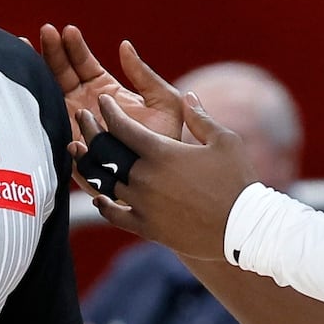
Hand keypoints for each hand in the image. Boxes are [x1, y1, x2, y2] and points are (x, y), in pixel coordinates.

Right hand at [39, 25, 184, 150]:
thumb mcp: (165, 103)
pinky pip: (51, 127)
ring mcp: (73, 124)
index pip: (83, 63)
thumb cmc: (167, 142)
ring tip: (25, 47)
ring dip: (38, 71)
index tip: (68, 30)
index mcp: (104, 91)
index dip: (74, 47)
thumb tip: (124, 46)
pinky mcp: (69, 146)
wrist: (162, 178)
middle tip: (45, 31)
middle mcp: (84, 105)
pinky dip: (40, 109)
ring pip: (49, 93)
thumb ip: (146, 76)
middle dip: (52, 51)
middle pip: (61, 73)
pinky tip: (33, 90)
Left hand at [73, 90, 258, 259]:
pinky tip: (98, 198)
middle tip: (82, 119)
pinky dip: (102, 205)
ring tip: (80, 153)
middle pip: (104, 152)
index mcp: (161, 153)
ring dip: (88, 165)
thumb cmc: (238, 180)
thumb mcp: (225, 141)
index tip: (103, 101)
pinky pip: (113, 215)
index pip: (121, 126)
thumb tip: (188, 96)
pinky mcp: (146, 228)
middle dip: (90, 131)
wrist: (244, 228)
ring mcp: (143, 205)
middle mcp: (144, 178)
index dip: (108, 111)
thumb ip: (201, 117)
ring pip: (102, 183)